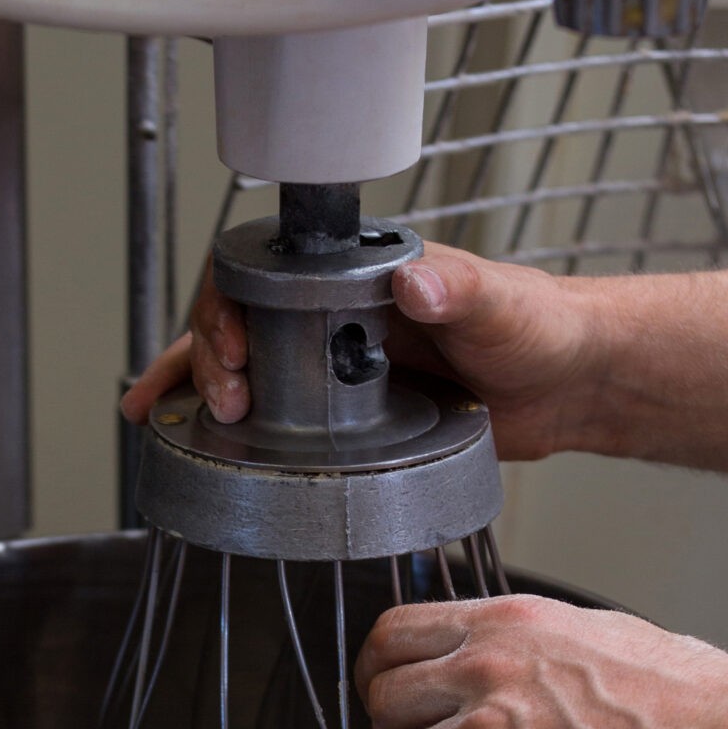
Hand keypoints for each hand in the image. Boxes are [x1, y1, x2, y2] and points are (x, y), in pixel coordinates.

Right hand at [119, 244, 600, 462]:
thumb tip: (416, 278)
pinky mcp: (351, 415)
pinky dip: (237, 434)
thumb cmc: (542, 327)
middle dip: (203, 358)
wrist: (571, 383)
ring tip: (155, 420)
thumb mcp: (502, 304)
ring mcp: (338, 365)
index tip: (232, 352)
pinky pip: (280, 419)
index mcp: (361, 278)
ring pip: (247, 369)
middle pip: (240, 322)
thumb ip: (461, 287)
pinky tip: (203, 453)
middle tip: (211, 407)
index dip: (230, 307)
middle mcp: (338, 316)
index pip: (267, 275)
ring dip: (196, 391)